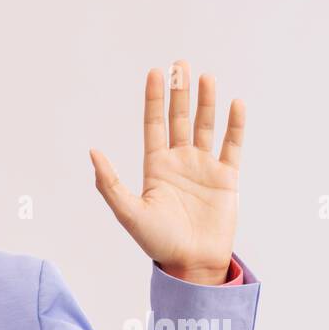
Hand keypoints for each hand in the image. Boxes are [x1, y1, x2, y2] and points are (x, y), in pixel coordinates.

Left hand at [90, 60, 245, 284]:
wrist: (193, 264)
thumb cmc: (159, 243)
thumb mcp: (129, 213)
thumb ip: (110, 183)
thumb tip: (93, 152)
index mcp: (156, 167)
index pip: (154, 125)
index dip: (155, 99)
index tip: (155, 73)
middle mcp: (180, 162)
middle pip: (179, 119)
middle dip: (180, 92)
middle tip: (181, 64)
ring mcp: (204, 169)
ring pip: (205, 127)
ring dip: (205, 102)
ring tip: (206, 77)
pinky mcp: (227, 179)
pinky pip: (233, 146)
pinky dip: (235, 125)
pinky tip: (235, 104)